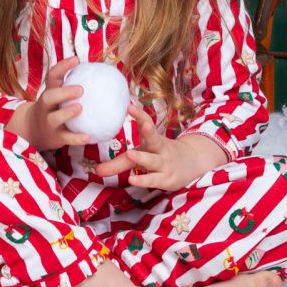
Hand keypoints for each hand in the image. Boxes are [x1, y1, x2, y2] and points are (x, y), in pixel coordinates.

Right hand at [7, 56, 88, 152]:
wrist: (32, 130)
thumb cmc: (53, 108)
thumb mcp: (57, 96)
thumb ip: (74, 86)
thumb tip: (106, 75)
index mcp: (49, 92)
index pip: (52, 76)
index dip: (62, 67)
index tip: (76, 59)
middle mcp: (46, 107)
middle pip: (49, 97)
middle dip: (63, 92)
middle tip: (81, 89)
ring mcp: (49, 122)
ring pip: (54, 118)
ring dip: (67, 113)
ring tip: (80, 108)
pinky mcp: (55, 137)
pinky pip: (66, 138)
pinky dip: (76, 138)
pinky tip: (88, 137)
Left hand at [93, 103, 224, 191]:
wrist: (191, 164)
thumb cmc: (160, 156)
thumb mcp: (143, 154)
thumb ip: (118, 162)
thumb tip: (94, 169)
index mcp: (153, 138)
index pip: (148, 123)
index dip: (140, 115)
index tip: (129, 106)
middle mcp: (160, 149)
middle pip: (154, 139)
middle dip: (148, 131)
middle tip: (143, 124)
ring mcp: (164, 164)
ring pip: (153, 160)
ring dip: (142, 157)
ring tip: (130, 153)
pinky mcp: (166, 179)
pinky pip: (153, 180)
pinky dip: (143, 180)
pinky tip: (132, 179)